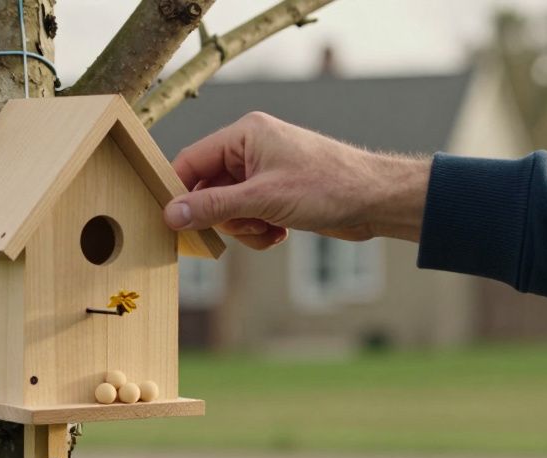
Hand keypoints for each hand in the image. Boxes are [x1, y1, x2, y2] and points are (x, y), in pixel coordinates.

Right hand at [163, 112, 429, 249]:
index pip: (191, 161)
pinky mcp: (277, 195)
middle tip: (246, 226)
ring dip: (244, 228)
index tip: (173, 223)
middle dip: (224, 216)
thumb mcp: (263, 199)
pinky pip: (249, 218)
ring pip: (228, 209)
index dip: (179, 192)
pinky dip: (259, 232)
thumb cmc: (327, 186)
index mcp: (244, 135)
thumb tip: (171, 215)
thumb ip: (213, 206)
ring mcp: (265, 173)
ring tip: (270, 229)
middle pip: (208, 189)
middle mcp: (251, 149)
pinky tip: (280, 234)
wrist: (375, 200)